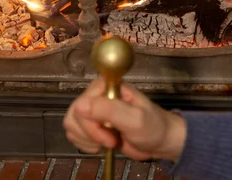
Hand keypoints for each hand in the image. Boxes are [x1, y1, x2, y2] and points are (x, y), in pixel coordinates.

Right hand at [63, 78, 185, 161]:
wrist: (159, 140)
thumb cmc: (152, 126)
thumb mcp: (134, 119)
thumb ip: (109, 110)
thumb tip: (80, 105)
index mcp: (108, 86)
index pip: (83, 103)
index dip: (92, 123)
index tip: (110, 135)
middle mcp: (97, 95)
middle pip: (74, 115)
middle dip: (91, 134)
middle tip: (111, 140)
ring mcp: (93, 110)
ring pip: (72, 125)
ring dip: (88, 139)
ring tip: (108, 141)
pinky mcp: (91, 124)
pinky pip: (74, 134)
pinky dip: (85, 144)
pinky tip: (100, 145)